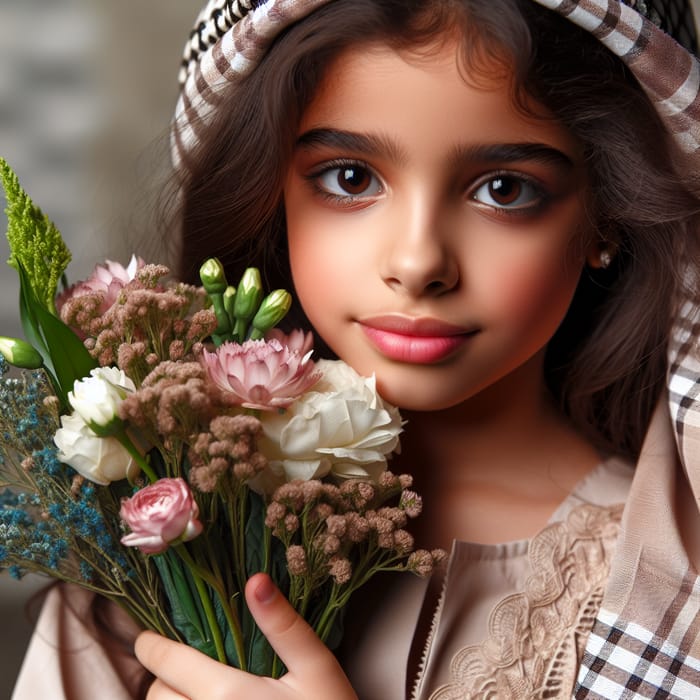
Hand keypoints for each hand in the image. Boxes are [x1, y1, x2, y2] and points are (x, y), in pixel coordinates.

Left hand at [135, 573, 357, 699]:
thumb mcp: (316, 668)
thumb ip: (284, 626)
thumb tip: (256, 580)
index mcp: (226, 694)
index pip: (168, 662)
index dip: (151, 645)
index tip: (147, 637)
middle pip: (157, 696)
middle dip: (164, 677)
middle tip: (182, 667)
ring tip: (191, 694)